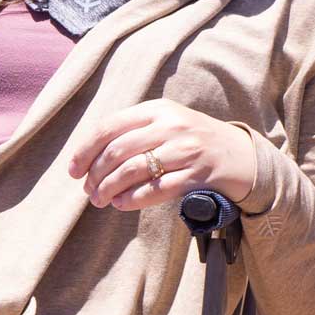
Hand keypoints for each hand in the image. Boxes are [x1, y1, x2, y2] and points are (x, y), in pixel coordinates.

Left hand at [66, 98, 255, 211]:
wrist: (241, 155)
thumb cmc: (192, 141)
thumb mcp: (166, 124)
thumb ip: (133, 132)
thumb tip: (88, 158)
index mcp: (158, 110)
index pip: (109, 127)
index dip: (85, 150)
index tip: (73, 170)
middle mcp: (171, 125)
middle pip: (117, 151)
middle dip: (95, 175)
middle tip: (88, 191)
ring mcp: (186, 149)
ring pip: (133, 170)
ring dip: (109, 189)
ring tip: (100, 200)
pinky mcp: (197, 174)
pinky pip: (156, 189)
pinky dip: (132, 199)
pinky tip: (121, 204)